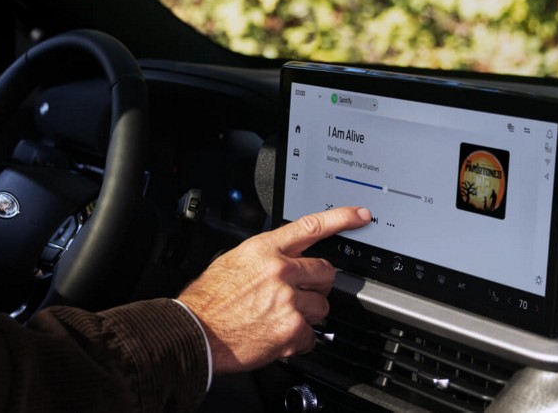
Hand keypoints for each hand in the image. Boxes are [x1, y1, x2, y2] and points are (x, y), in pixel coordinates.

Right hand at [177, 207, 371, 373]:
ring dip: (307, 315)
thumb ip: (265, 258)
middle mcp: (280, 271)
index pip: (311, 226)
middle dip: (316, 285)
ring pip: (322, 306)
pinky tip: (277, 336)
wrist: (196, 333)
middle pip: (325, 272)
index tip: (361, 215)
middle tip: (297, 295)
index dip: (341, 218)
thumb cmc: (208, 300)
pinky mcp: (292, 329)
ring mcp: (288, 301)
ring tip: (279, 318)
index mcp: (264, 250)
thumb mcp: (233, 262)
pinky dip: (298, 340)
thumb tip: (286, 259)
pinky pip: (312, 336)